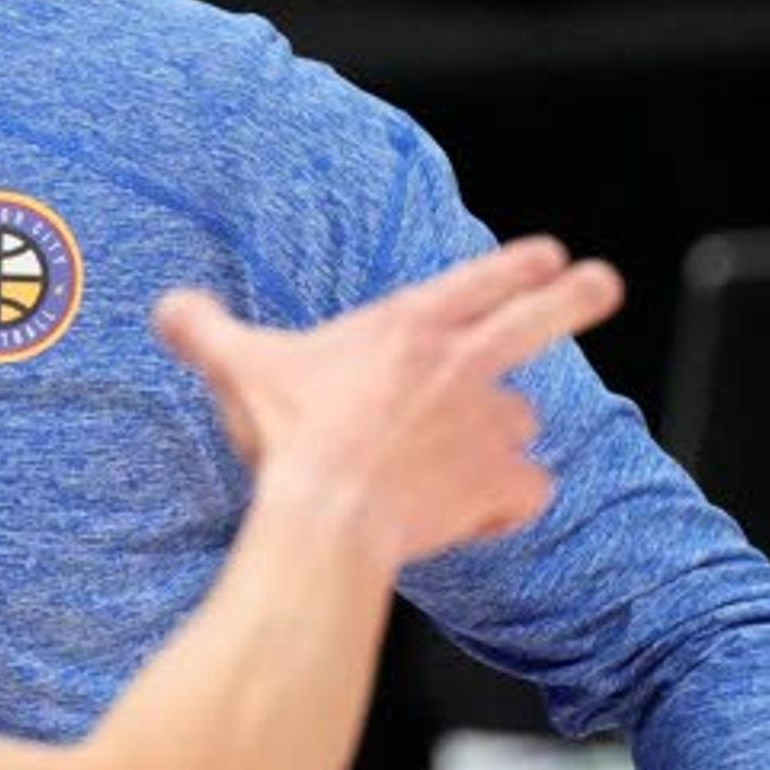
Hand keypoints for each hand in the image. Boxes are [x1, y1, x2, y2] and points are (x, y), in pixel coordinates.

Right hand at [153, 237, 622, 568]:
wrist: (329, 514)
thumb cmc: (291, 436)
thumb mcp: (239, 368)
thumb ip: (205, 330)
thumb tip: (166, 306)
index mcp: (411, 327)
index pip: (481, 278)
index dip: (518, 264)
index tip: (548, 256)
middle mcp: (463, 367)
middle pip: (541, 318)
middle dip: (579, 295)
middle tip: (603, 283)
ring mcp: (488, 426)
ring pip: (522, 420)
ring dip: (506, 432)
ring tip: (480, 452)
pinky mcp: (498, 485)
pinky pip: (527, 491)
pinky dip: (512, 501)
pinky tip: (489, 511)